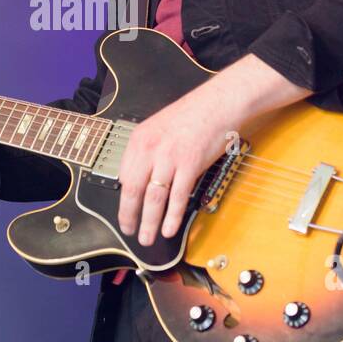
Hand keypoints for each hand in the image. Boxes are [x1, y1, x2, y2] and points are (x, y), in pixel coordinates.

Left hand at [116, 80, 242, 247]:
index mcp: (139, 139)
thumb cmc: (193, 115)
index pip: (123, 176)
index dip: (123, 199)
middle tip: (129, 232)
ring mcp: (170, 158)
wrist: (219, 103)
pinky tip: (168, 229)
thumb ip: (148, 152)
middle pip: (133, 190)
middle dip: (129, 216)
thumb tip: (141, 178)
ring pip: (153, 198)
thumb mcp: (159, 128)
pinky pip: (178, 197)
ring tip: (147, 238)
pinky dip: (172, 217)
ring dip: (149, 223)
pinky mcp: (190, 165)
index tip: (124, 213)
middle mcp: (150, 149)